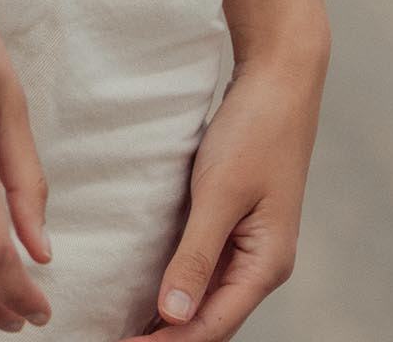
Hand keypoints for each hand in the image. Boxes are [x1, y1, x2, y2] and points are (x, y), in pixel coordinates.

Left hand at [131, 44, 324, 338]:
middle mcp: (262, 264)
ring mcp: (251, 244)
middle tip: (113, 340)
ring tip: (123, 327)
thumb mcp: (220, 192)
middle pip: (210, 320)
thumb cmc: (255, 130)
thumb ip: (197, 256)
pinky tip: (148, 291)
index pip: (210, 326)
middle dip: (166, 336)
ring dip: (170, 315)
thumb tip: (173, 315)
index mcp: (266, 265)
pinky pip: (205, 268)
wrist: (279, 76)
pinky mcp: (237, 223)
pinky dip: (178, 283)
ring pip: (207, 298)